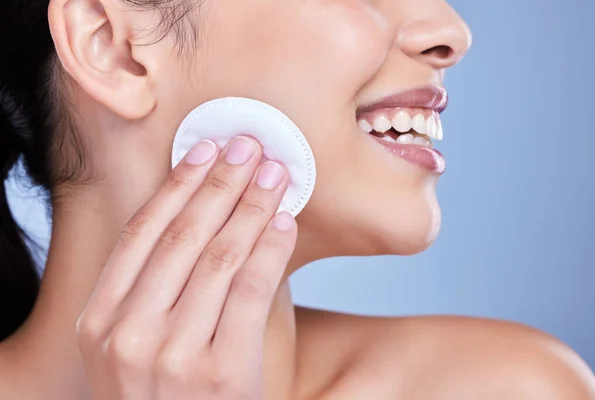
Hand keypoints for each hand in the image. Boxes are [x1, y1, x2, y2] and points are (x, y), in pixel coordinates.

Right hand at [76, 136, 296, 398]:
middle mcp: (127, 334)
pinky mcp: (220, 373)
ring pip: (218, 256)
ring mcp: (171, 356)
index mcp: (100, 321)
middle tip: (248, 147)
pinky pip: (250, 290)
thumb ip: (155, 290)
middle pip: (182, 235)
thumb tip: (202, 214)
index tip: (205, 149)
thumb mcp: (138, 346)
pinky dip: (270, 250)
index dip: (178, 185)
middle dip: (220, 182)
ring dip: (251, 207)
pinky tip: (284, 222)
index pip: (142, 233)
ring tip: (274, 175)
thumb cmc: (165, 397)